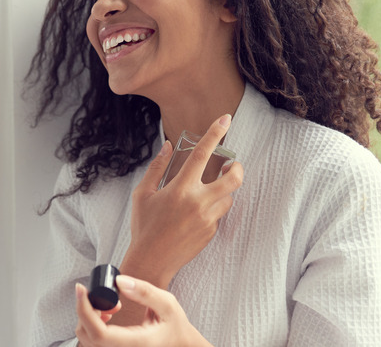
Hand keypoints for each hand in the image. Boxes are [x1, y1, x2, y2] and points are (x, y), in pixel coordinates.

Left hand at [75, 275, 212, 346]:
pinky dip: (92, 324)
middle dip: (86, 309)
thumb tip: (119, 281)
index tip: (81, 288)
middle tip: (105, 296)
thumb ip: (145, 292)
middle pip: (86, 335)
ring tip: (111, 305)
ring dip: (89, 316)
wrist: (179, 345)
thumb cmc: (175, 326)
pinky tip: (108, 315)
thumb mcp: (168, 304)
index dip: (84, 310)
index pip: (99, 333)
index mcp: (136, 344)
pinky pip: (91, 340)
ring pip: (85, 338)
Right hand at [122, 114, 243, 287]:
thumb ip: (157, 168)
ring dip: (223, 190)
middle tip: (231, 164)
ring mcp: (207, 219)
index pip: (202, 154)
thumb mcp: (143, 194)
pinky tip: (196, 212)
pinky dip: (213, 208)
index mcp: (180, 189)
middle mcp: (198, 202)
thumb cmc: (144, 226)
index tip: (226, 118)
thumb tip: (168, 146)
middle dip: (237, 167)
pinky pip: (219, 214)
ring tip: (209, 190)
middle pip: (233, 179)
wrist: (151, 261)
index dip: (215, 133)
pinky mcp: (211, 232)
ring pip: (228, 197)